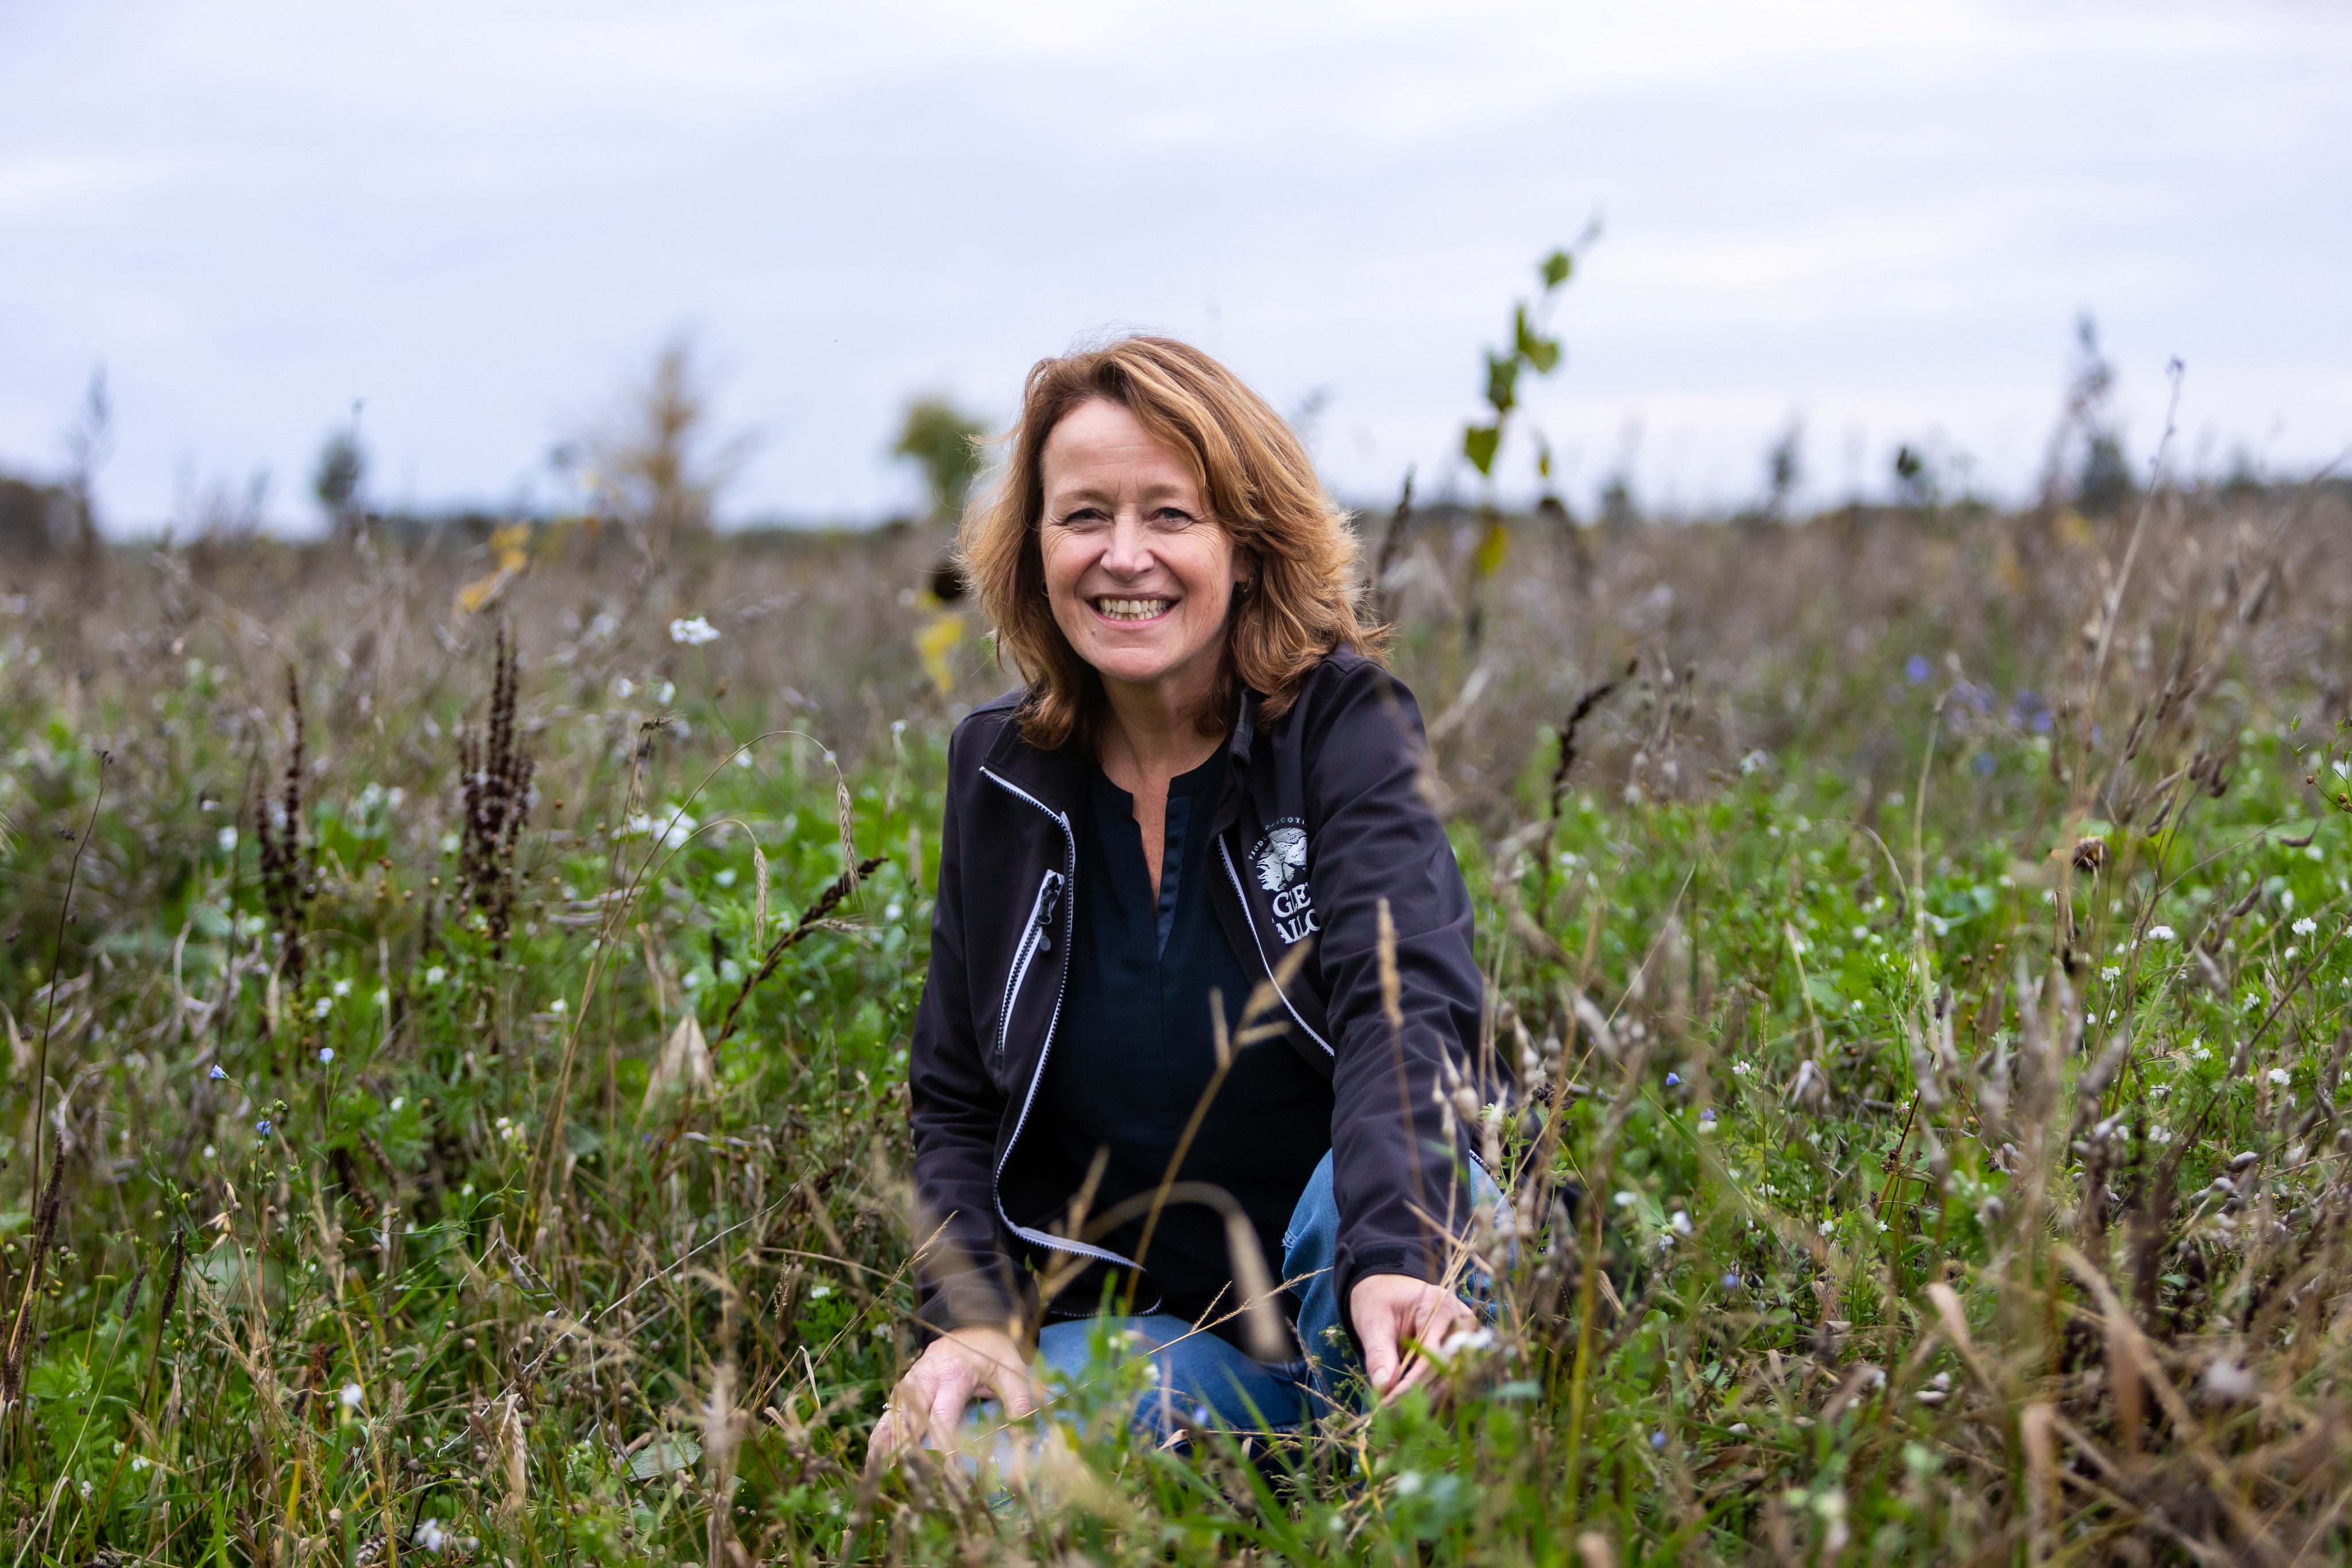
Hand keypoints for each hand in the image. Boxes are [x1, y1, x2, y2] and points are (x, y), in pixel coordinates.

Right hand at [863, 1326, 1037, 1476]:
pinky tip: (873, 1459)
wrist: (971, 1325)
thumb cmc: (992, 1351)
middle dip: (904, 1448)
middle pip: (911, 1417)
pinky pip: (889, 1412)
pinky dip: (880, 1435)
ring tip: (875, 1472)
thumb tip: (1027, 1441)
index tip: (947, 1473)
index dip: (943, 1444)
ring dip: (884, 1443)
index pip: (943, 1415)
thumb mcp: (1012, 1368)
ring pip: (894, 1414)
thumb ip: (1019, 1401)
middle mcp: (926, 1379)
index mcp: (953, 1374)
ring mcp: (911, 1382)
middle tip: (899, 1477)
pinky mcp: (905, 1388)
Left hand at [1348, 1273, 1476, 1400]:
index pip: (1433, 1354)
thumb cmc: (1381, 1299)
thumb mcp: (1373, 1321)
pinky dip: (1430, 1395)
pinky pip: (1450, 1380)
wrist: (1387, 1289)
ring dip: (1427, 1399)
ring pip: (1453, 1380)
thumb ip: (1379, 1352)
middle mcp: (1461, 1324)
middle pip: (1449, 1370)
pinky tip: (1409, 1407)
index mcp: (1441, 1306)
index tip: (1388, 1402)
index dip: (1412, 1383)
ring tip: (1397, 1413)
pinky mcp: (1459, 1354)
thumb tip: (1383, 1386)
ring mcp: (1464, 1340)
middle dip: (1420, 1394)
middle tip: (1391, 1412)